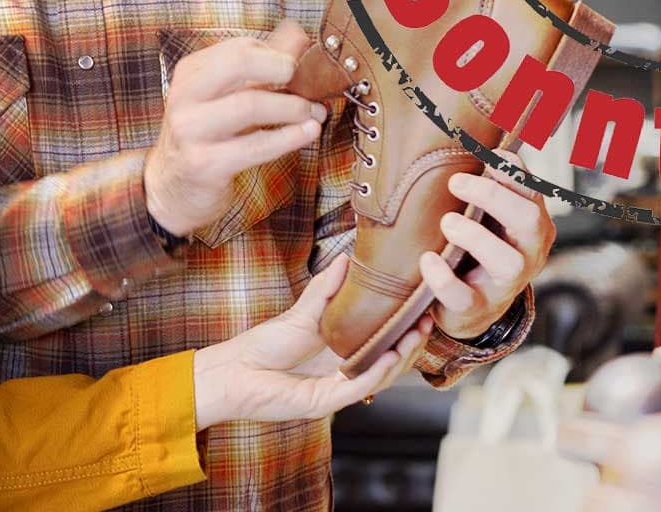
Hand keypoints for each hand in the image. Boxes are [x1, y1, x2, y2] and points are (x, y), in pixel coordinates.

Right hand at [144, 20, 325, 237]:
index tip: (298, 67)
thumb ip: (260, 69)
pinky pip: (255, 145)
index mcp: (190, 74)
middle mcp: (185, 96)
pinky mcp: (204, 164)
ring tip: (315, 112)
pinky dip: (289, 137)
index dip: (275, 54)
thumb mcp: (225, 100)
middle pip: (238, 63)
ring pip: (249, 105)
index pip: (238, 48)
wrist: (173, 190)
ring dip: (292, 107)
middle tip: (306, 82)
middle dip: (281, 68)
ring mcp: (191, 130)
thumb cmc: (206, 139)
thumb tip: (298, 37)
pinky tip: (308, 132)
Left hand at [192, 254, 430, 427]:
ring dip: (401, 357)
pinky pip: (358, 388)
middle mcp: (344, 374)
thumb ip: (326, 290)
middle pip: (389, 362)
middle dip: (411, 343)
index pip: (383, 344)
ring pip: (380, 377)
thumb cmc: (264, 346)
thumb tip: (346, 259)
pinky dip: (377, 373)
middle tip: (427, 321)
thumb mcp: (302, 313)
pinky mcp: (325, 401)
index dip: (404, 329)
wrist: (233, 370)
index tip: (422, 308)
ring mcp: (336, 389)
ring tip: (416, 334)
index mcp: (342, 354)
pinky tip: (391, 355)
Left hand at [418, 158, 554, 339]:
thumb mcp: (490, 215)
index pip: (532, 191)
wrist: (473, 307)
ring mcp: (506, 285)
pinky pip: (465, 297)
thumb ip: (488, 184)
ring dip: (476, 237)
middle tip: (456, 182)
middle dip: (494, 197)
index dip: (513, 172)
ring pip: (507, 262)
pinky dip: (444, 278)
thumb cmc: (481, 246)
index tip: (489, 156)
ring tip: (448, 222)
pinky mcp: (478, 308)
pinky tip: (428, 260)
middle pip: (530, 220)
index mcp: (532, 224)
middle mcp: (528, 253)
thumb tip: (472, 140)